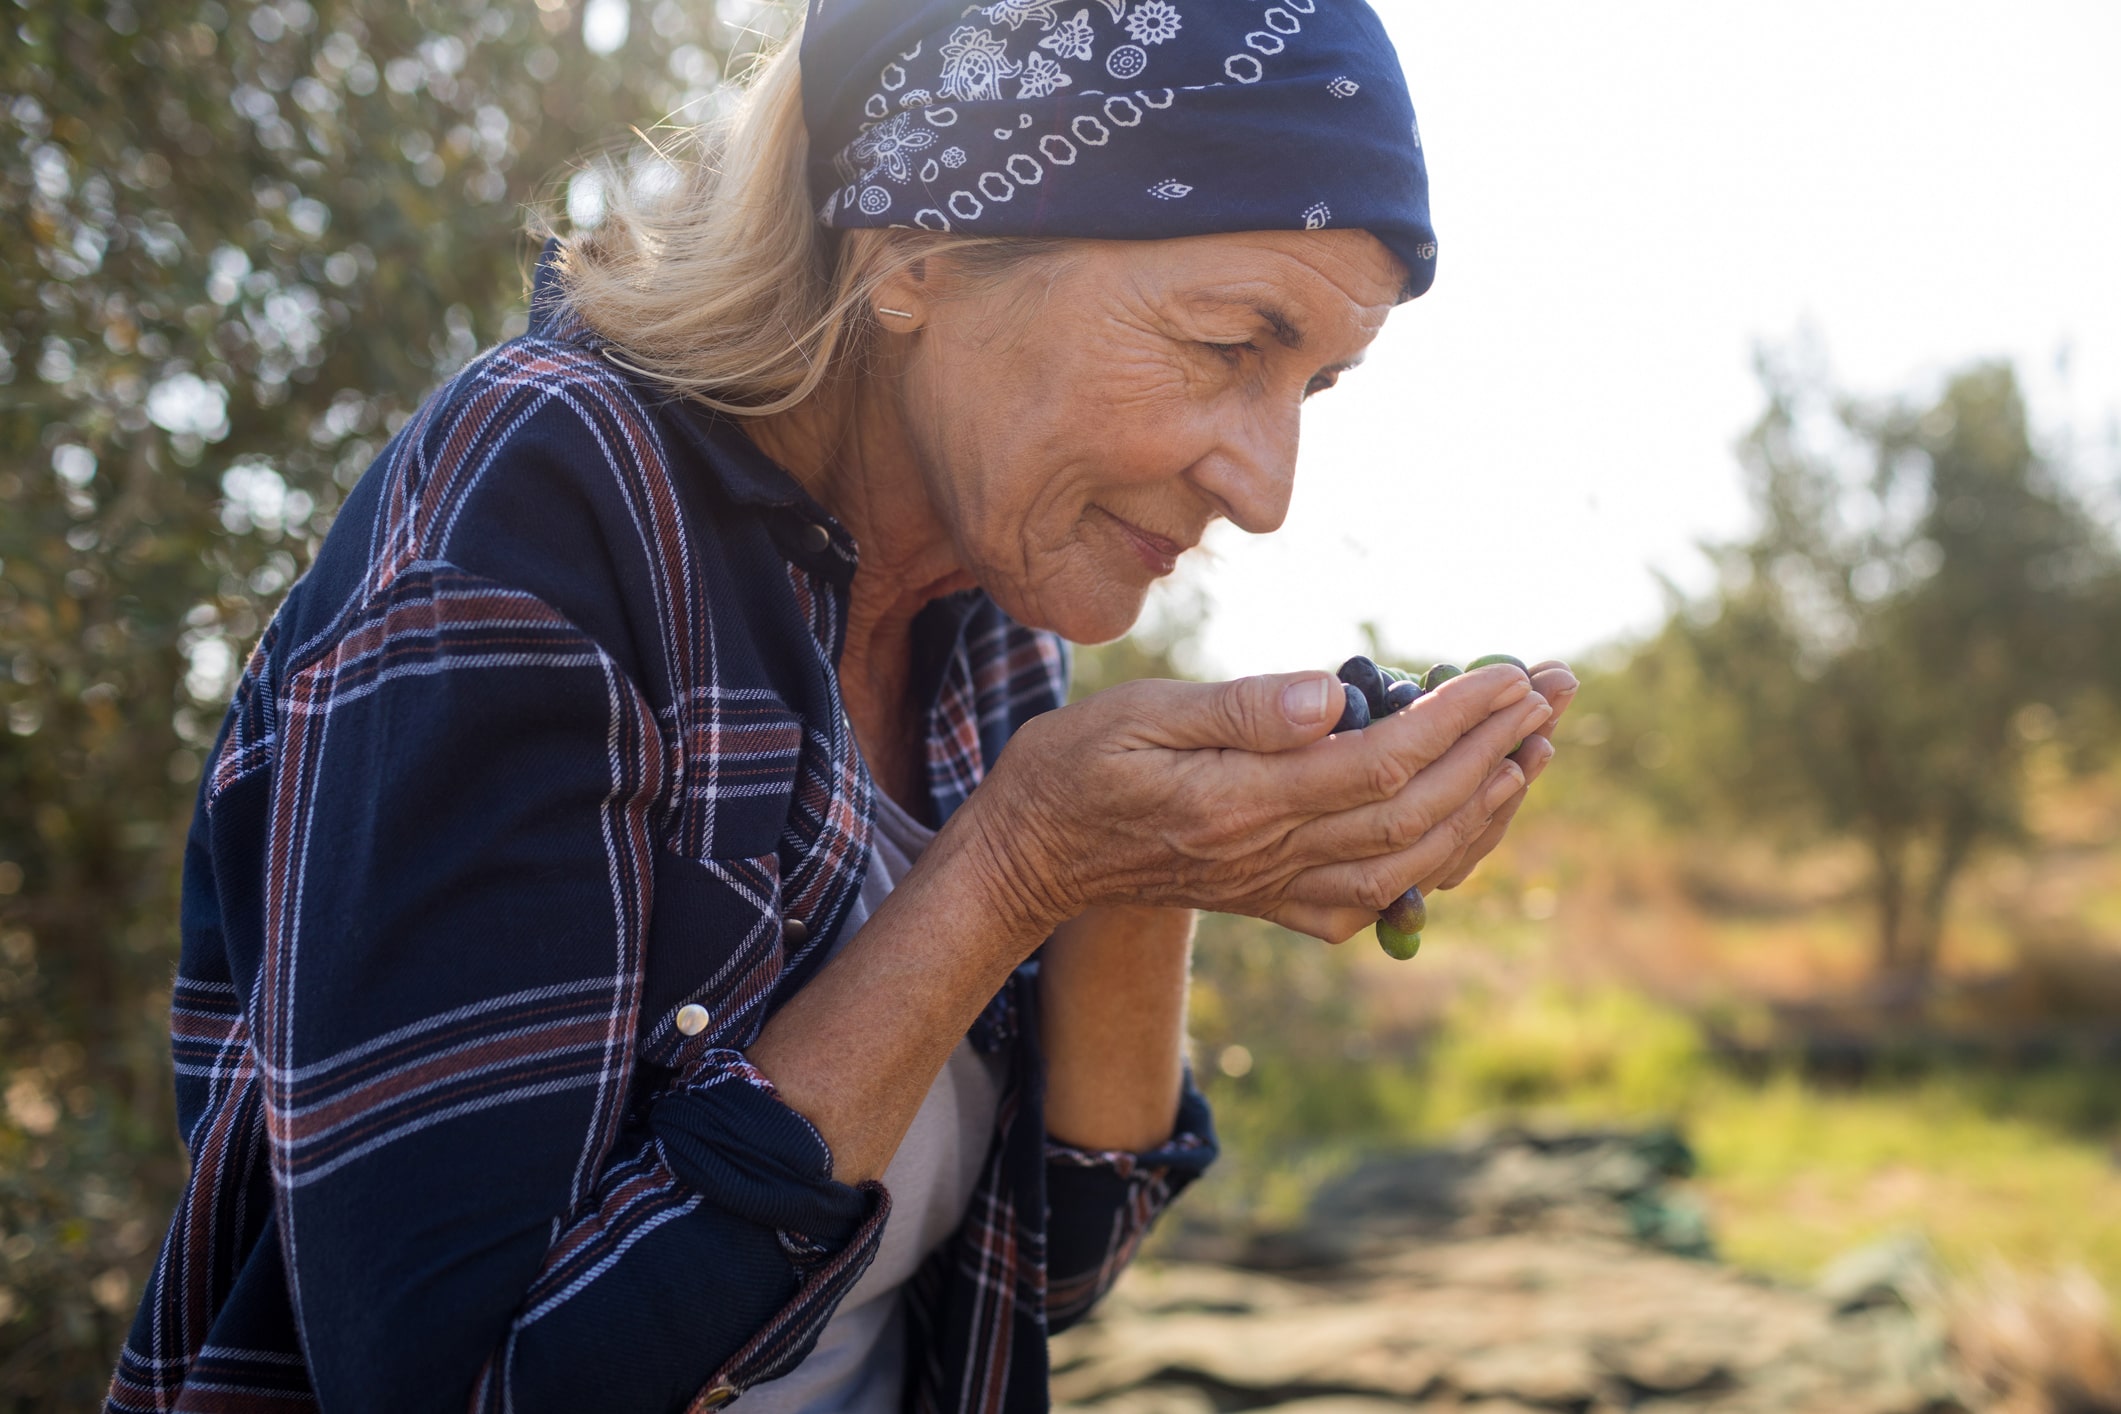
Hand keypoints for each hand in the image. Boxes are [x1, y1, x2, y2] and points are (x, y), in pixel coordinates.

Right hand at [960, 664, 1552, 943]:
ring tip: (1538, 748)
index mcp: (1242, 803)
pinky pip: (1380, 896)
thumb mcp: (1138, 713)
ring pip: (1412, 861)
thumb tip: (1338, 693)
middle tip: (1554, 690)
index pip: (1382, 760)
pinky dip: (1440, 861)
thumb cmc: (1076, 767)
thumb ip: (1239, 708)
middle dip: (1498, 750)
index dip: (1459, 719)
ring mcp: (1279, 887)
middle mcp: (1272, 857)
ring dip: (1487, 807)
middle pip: (1417, 811)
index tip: (1512, 672)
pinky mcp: (1277, 900)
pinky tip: (1472, 821)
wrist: (1031, 858)